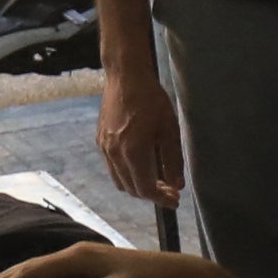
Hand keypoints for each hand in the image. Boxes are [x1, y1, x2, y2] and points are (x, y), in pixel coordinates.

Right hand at [97, 66, 185, 206]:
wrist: (125, 77)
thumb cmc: (151, 99)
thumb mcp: (169, 130)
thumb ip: (173, 160)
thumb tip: (177, 185)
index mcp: (133, 152)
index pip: (146, 189)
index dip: (161, 199)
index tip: (175, 200)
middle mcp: (115, 154)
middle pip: (131, 189)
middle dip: (152, 194)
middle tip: (169, 191)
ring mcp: (105, 148)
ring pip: (120, 181)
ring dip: (138, 186)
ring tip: (156, 180)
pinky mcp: (100, 140)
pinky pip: (112, 167)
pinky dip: (127, 174)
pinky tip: (141, 164)